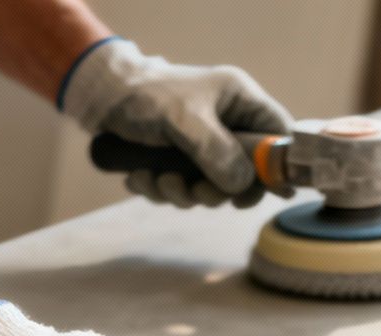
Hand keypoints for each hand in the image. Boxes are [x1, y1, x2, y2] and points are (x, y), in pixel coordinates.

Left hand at [59, 38, 291, 208]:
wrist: (101, 99)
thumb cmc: (145, 96)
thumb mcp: (184, 120)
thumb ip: (216, 152)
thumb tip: (240, 185)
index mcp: (239, 101)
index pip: (278, 134)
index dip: (276, 166)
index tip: (260, 191)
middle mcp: (227, 124)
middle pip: (245, 173)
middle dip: (216, 190)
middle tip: (194, 190)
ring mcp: (203, 145)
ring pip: (210, 188)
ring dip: (182, 193)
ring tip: (158, 179)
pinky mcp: (179, 161)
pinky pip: (182, 189)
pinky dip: (160, 190)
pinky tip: (141, 176)